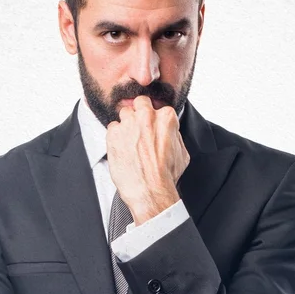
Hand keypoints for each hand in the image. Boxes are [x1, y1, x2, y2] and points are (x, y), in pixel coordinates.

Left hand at [105, 95, 189, 224]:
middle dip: (139, 112)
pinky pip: (112, 128)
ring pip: (124, 114)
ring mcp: (128, 124)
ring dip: (126, 125)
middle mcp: (146, 116)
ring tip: (130, 142)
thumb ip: (174, 135)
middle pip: (139, 103)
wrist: (150, 191)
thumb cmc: (166, 175)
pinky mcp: (113, 134)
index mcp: (166, 118)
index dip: (156, 119)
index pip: (159, 108)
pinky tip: (122, 149)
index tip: (153, 129)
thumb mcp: (182, 153)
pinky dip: (115, 137)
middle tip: (140, 128)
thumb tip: (170, 131)